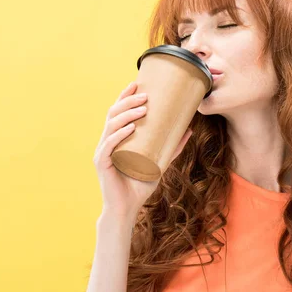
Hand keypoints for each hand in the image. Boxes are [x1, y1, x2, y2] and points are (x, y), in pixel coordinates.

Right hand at [93, 81, 192, 218]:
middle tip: (145, 96)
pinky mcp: (102, 164)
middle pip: (113, 114)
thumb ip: (173, 146)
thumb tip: (189, 129)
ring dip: (126, 115)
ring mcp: (102, 152)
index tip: (137, 83)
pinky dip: (119, 134)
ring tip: (142, 109)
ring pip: (111, 126)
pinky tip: (130, 128)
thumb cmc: (140, 185)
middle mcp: (106, 141)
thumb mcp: (161, 162)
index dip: (125, 96)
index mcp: (116, 138)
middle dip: (128, 102)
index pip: (118, 112)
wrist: (127, 208)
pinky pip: (109, 145)